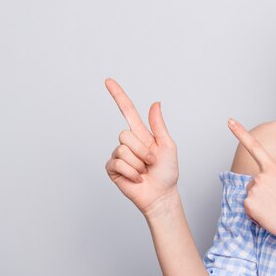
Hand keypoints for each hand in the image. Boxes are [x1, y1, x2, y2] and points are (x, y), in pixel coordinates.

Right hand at [104, 78, 179, 216]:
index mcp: (141, 134)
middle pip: (125, 134)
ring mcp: (119, 155)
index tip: (108, 81)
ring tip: (145, 170)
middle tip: (151, 161)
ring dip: (138, 163)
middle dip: (142, 150)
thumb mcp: (168, 146)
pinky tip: (137, 178)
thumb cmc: (167, 171)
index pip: (127, 111)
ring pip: (122, 150)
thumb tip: (155, 103)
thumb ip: (159, 125)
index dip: (118, 95)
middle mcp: (128, 142)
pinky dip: (131, 172)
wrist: (161, 194)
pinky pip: (118, 163)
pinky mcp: (112, 169)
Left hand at [227, 118, 275, 246]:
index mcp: (273, 168)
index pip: (255, 146)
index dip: (240, 132)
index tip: (229, 121)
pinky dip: (254, 212)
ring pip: (250, 193)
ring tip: (274, 209)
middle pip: (254, 180)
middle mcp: (261, 177)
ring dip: (259, 201)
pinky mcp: (248, 205)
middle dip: (262, 190)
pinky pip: (247, 207)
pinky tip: (267, 216)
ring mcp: (254, 191)